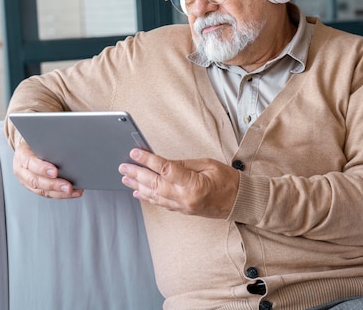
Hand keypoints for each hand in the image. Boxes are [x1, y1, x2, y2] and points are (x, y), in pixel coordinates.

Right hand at [12, 139, 82, 198]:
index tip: (55, 171)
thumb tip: (65, 145)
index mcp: (21, 155)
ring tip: (72, 191)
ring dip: (59, 192)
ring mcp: (27, 181)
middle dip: (53, 184)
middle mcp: (22, 170)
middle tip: (68, 186)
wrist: (28, 148)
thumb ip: (48, 142)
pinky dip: (61, 194)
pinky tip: (73, 192)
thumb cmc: (36, 142)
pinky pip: (47, 194)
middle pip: (36, 180)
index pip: (30, 163)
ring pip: (42, 190)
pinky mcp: (35, 188)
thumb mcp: (39, 138)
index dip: (42, 168)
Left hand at [119, 149, 239, 218]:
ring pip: (154, 196)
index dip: (148, 160)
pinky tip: (138, 192)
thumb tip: (163, 162)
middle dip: (136, 174)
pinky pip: (161, 204)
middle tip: (123, 167)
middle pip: (154, 184)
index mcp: (193, 184)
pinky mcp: (182, 210)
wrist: (240, 202)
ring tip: (125, 178)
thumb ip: (183, 164)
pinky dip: (148, 197)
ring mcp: (183, 206)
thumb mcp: (207, 164)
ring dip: (138, 186)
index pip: (165, 170)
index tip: (135, 153)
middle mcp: (185, 198)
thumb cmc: (228, 181)